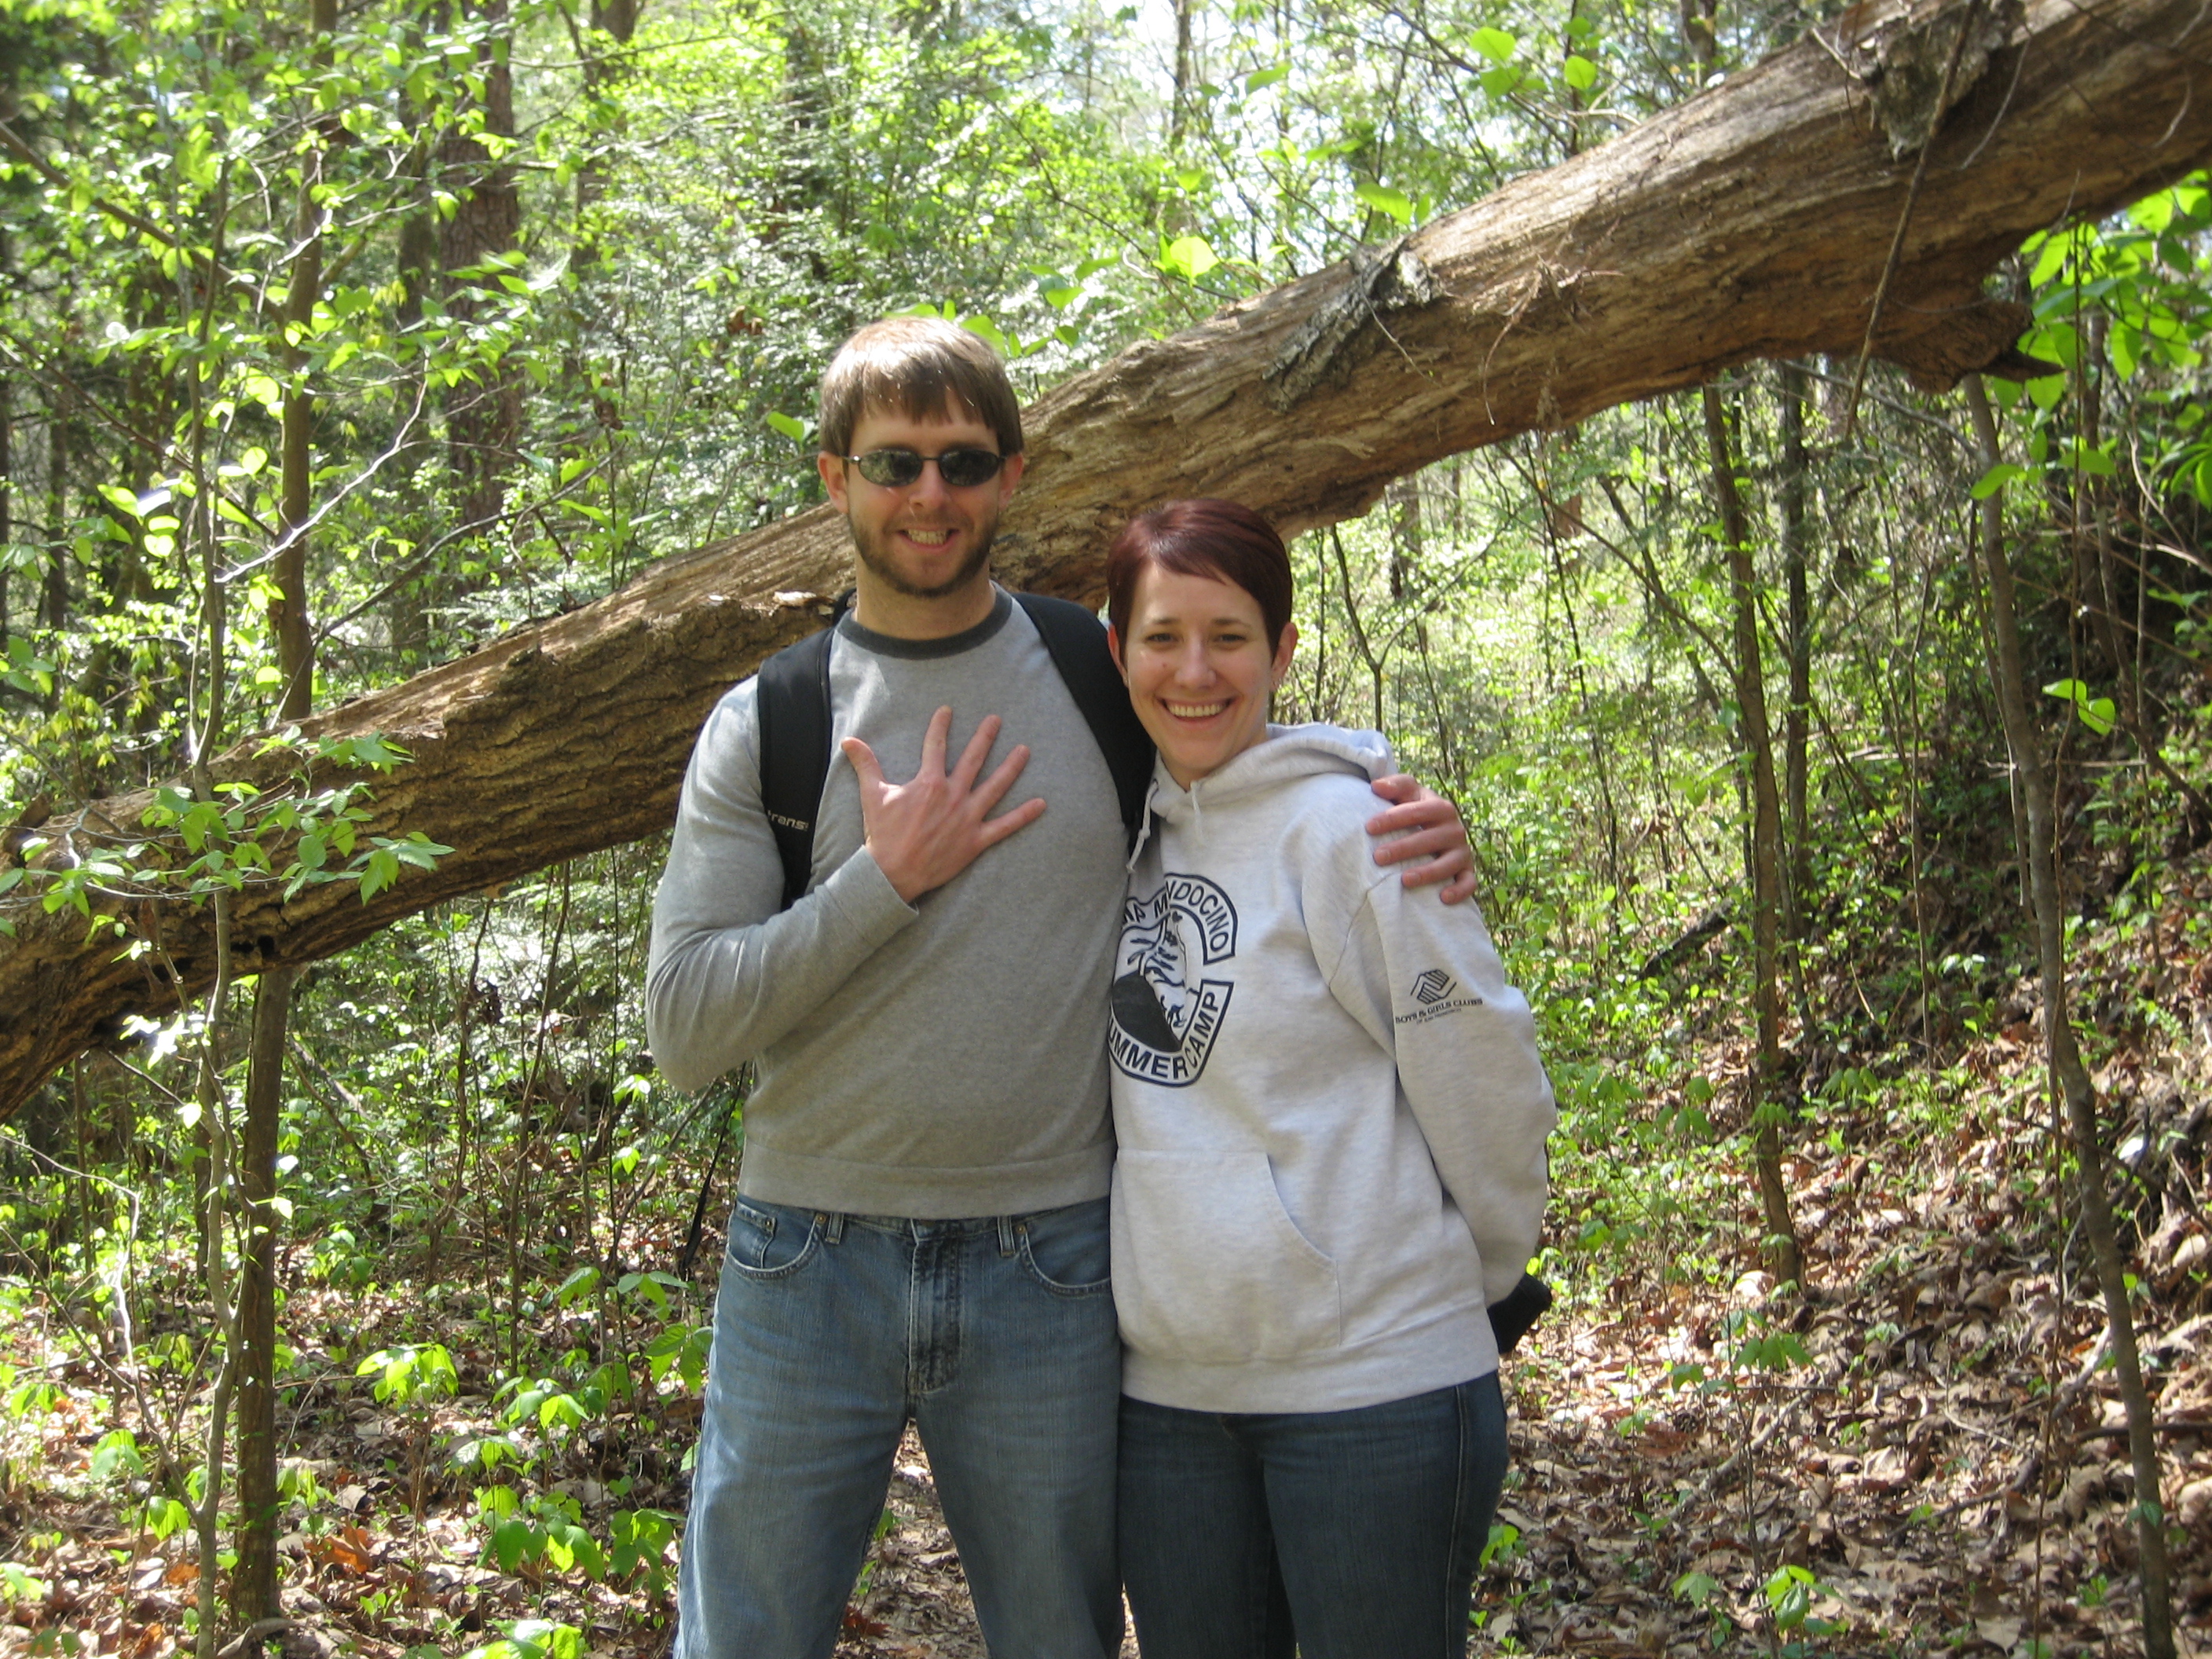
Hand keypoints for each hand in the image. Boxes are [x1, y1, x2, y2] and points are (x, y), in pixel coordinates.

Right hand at [842, 707, 1046, 902]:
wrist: (892, 873)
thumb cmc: (883, 834)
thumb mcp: (872, 795)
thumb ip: (865, 764)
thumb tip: (849, 740)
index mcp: (929, 783)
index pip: (935, 746)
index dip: (941, 726)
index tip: (948, 710)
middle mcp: (952, 796)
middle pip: (974, 760)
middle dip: (985, 737)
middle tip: (996, 720)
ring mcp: (967, 818)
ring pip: (995, 787)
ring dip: (1012, 767)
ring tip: (1025, 750)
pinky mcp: (976, 840)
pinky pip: (1005, 826)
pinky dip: (1024, 816)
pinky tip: (1041, 804)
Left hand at [1366, 774, 1476, 903]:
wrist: (1436, 827)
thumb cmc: (1415, 810)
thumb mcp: (1408, 793)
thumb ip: (1395, 786)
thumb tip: (1375, 787)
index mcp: (1441, 808)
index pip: (1417, 811)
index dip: (1393, 818)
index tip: (1369, 827)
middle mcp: (1454, 829)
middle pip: (1431, 839)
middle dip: (1404, 848)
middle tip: (1378, 857)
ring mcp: (1462, 851)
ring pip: (1449, 863)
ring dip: (1428, 872)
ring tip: (1405, 880)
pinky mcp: (1466, 871)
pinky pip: (1468, 883)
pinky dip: (1459, 891)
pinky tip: (1442, 898)